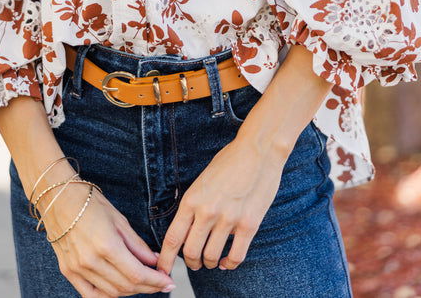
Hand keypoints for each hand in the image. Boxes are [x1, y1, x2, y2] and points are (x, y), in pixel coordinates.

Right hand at [43, 181, 176, 295]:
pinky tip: (119, 289)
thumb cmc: (90, 203)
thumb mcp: (119, 219)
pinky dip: (108, 295)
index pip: (137, 274)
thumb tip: (155, 261)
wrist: (59, 198)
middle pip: (126, 286)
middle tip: (159, 282)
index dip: (156, 281)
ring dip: (130, 291)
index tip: (168, 281)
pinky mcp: (68, 271)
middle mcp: (91, 261)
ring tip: (142, 282)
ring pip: (111, 293)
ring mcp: (78, 269)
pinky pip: (91, 295)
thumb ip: (137, 244)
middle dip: (147, 287)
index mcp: (106, 245)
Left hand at [155, 135, 286, 277]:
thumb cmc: (230, 161)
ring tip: (212, 261)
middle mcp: (207, 211)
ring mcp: (228, 219)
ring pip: (212, 258)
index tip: (162, 271)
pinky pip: (236, 256)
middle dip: (191, 263)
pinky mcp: (249, 224)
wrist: (258, 150)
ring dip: (210, 263)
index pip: (172, 238)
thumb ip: (194, 204)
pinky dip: (230, 264)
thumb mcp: (202, 180)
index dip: (165, 260)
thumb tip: (187, 230)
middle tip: (195, 263)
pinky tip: (228, 262)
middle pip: (190, 252)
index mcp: (192, 199)